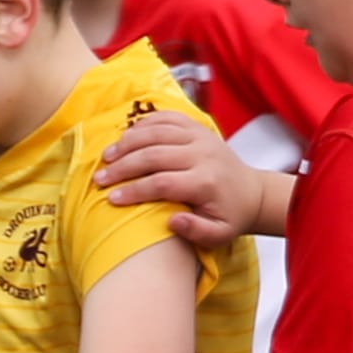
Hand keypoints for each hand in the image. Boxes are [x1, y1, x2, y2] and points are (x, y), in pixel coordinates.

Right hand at [94, 112, 263, 249]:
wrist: (252, 192)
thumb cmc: (229, 216)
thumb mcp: (219, 234)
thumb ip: (197, 232)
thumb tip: (171, 221)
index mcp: (206, 181)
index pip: (162, 183)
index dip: (134, 191)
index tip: (111, 199)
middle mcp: (202, 154)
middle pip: (154, 154)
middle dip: (123, 167)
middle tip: (100, 178)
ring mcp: (199, 136)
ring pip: (156, 132)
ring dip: (127, 143)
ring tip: (106, 157)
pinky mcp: (197, 127)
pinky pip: (166, 117)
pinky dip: (143, 124)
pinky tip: (125, 136)